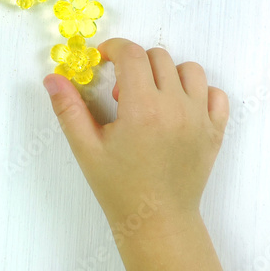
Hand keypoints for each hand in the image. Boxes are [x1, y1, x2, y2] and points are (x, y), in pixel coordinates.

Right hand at [43, 39, 228, 270]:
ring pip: (190, 69)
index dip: (114, 48)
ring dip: (168, 74)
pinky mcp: (215, 131)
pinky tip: (179, 107)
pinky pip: (216, 94)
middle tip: (122, 94)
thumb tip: (52, 78)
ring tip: (152, 97)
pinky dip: (199, 92)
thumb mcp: (86, 149)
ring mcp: (200, 119)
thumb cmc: (119, 188)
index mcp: (142, 109)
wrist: (158, 222)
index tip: (104, 60)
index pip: (132, 54)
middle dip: (136, 64)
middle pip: (158, 57)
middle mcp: (175, 108)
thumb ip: (68, 109)